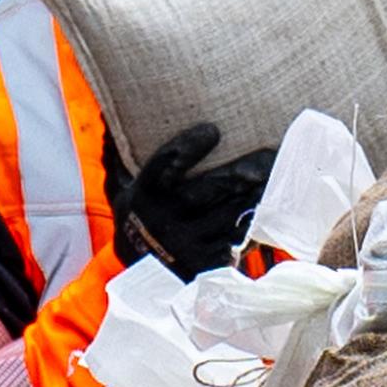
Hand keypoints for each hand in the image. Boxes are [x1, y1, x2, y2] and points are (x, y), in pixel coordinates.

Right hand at [116, 120, 280, 272]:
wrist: (141, 271)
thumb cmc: (140, 218)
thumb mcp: (124, 188)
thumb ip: (123, 156)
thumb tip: (110, 114)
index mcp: (142, 196)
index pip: (165, 166)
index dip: (188, 147)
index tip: (212, 130)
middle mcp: (163, 221)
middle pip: (208, 190)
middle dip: (240, 172)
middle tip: (269, 154)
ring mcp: (186, 245)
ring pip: (228, 215)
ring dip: (255, 196)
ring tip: (277, 178)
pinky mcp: (205, 264)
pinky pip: (236, 241)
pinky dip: (253, 224)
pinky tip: (270, 210)